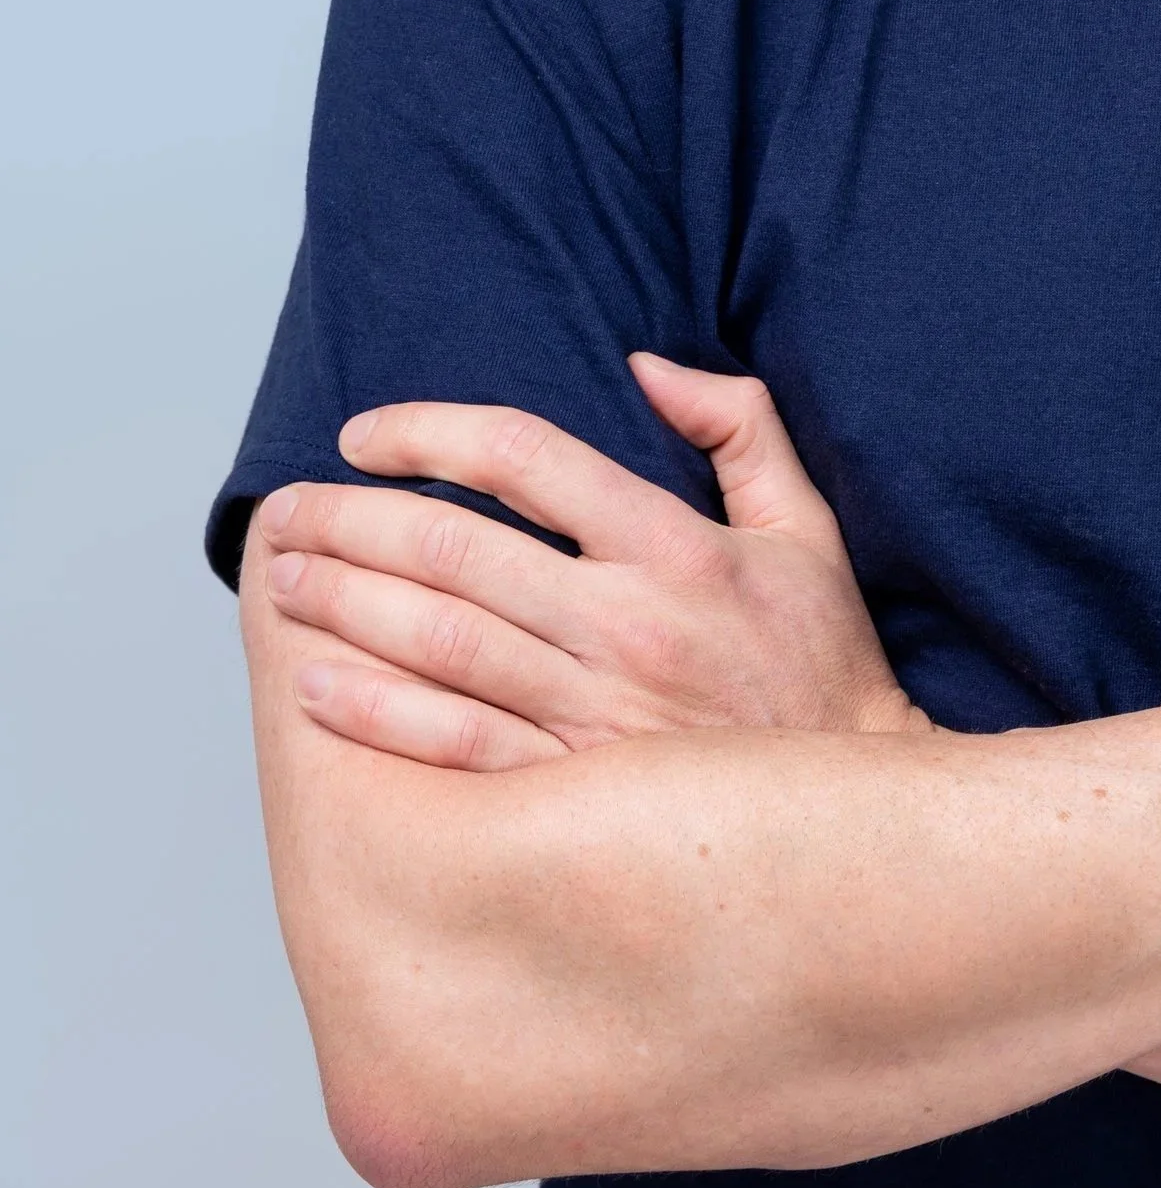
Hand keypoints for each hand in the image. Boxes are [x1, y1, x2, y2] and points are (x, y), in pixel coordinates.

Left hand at [259, 352, 927, 770]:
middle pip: (455, 548)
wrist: (850, 821)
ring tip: (283, 580)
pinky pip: (452, 745)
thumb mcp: (807, 529)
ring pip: (437, 640)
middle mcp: (627, 623)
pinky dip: (375, 712)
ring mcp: (595, 712)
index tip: (365, 432)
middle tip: (288, 509)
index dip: (430, 431)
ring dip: (343, 601)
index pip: (526, 458)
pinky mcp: (572, 791)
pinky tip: (317, 684)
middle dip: (352, 518)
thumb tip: (650, 365)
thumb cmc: (822, 664)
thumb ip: (742, 428)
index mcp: (677, 547)